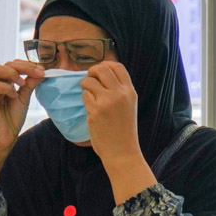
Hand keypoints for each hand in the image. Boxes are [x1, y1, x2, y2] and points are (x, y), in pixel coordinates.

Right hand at [0, 60, 44, 151]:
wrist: (4, 139)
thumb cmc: (11, 120)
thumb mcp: (24, 99)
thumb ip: (30, 84)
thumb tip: (41, 72)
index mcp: (0, 82)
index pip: (11, 64)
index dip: (26, 64)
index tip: (41, 70)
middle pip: (4, 64)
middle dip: (23, 66)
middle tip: (37, 73)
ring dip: (13, 73)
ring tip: (23, 84)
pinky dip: (7, 88)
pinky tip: (14, 96)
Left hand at [81, 62, 156, 203]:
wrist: (122, 151)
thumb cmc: (124, 129)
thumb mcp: (128, 106)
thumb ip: (119, 91)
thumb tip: (102, 75)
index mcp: (130, 91)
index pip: (118, 66)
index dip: (105, 64)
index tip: (99, 71)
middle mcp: (120, 93)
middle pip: (102, 69)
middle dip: (92, 71)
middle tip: (89, 79)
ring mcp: (107, 101)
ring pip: (90, 81)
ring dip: (85, 85)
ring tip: (88, 94)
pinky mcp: (95, 110)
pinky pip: (85, 96)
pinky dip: (85, 99)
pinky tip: (90, 108)